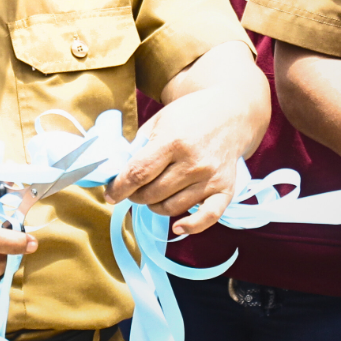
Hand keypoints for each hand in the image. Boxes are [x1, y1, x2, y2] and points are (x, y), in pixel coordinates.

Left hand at [107, 87, 254, 236]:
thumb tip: (117, 174)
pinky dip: (191, 226)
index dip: (119, 188)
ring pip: (172, 207)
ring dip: (155, 206)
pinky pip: (208, 217)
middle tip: (133, 189)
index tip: (110, 194)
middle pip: (152, 194)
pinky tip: (177, 227)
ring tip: (152, 194)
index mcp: (173, 141)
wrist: (230, 113)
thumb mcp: (158, 121)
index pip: (138, 173)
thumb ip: (138, 147)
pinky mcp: (225, 188)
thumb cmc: (188, 117)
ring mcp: (210, 177)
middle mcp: (193, 162)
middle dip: (135, 196)